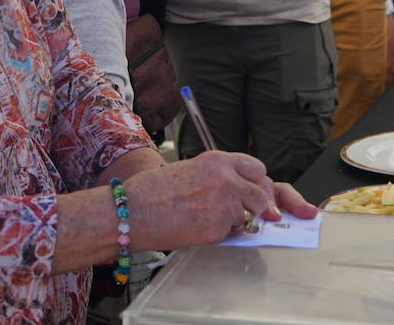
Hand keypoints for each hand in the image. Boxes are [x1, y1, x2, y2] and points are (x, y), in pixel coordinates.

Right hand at [127, 151, 315, 248]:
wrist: (133, 211)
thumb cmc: (153, 190)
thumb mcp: (190, 169)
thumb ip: (216, 175)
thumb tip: (238, 188)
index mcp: (217, 160)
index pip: (256, 168)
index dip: (255, 182)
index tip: (254, 191)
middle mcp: (226, 179)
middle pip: (260, 194)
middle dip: (255, 205)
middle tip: (243, 212)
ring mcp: (224, 204)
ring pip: (244, 216)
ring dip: (232, 220)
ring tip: (202, 218)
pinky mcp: (218, 228)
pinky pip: (229, 234)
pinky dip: (217, 234)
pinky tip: (195, 228)